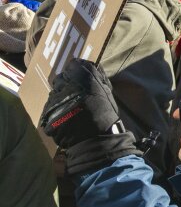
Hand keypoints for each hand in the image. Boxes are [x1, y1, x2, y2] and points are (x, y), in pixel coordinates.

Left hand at [40, 59, 138, 175]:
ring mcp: (54, 102)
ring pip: (53, 94)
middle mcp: (66, 87)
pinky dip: (55, 112)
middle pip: (60, 79)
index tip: (80, 79)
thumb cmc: (105, 115)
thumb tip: (90, 66)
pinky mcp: (47, 115)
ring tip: (71, 110)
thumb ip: (97, 77)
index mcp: (83, 79)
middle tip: (75, 95)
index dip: (76, 72)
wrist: (96, 141)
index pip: (73, 65)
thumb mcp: (106, 92)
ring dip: (59, 99)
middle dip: (66, 85)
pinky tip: (65, 119)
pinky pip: (49, 109)